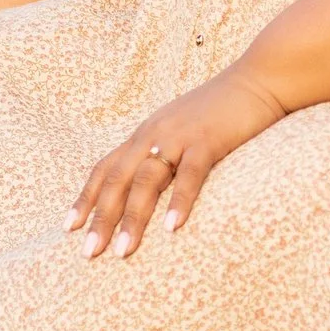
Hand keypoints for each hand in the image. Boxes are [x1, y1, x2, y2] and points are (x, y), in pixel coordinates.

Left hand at [68, 70, 289, 258]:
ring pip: (146, 180)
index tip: (69, 228)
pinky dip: (179, 200)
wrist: (259, 78)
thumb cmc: (223, 109)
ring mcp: (180, 136)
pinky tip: (173, 228)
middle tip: (89, 252)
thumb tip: (151, 184)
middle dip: (101, 217)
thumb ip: (165, 150)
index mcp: (147, 132)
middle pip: (118, 178)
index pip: (106, 167)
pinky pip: (189, 174)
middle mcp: (155, 133)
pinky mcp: (209, 140)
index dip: (87, 197)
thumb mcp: (183, 127)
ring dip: (133, 218)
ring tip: (123, 251)